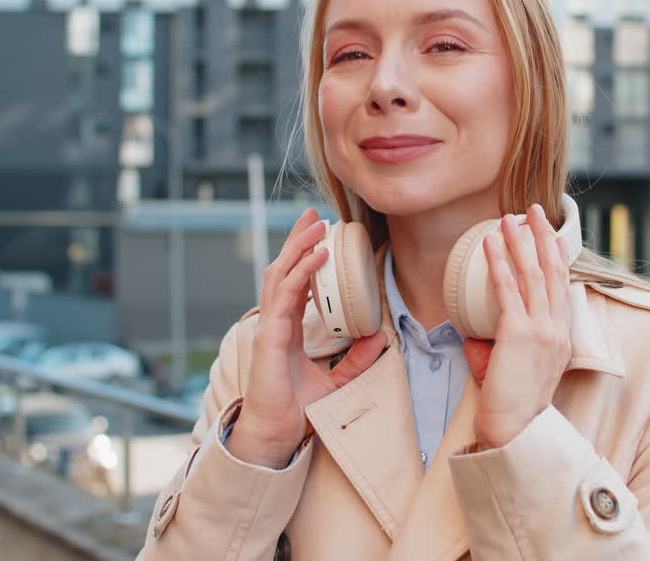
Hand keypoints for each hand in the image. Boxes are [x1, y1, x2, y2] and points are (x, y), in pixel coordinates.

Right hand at [227, 208, 387, 468]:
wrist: (276, 435)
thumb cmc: (296, 411)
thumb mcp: (336, 382)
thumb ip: (356, 361)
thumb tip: (379, 339)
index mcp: (286, 329)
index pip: (292, 283)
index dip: (303, 257)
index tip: (318, 235)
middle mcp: (275, 322)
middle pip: (283, 270)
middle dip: (297, 240)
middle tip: (313, 215)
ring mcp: (269, 327)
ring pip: (280, 275)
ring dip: (297, 247)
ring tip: (315, 225)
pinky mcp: (269, 337)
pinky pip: (285, 296)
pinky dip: (301, 273)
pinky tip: (316, 256)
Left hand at [462, 204, 571, 449]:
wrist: (515, 428)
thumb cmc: (511, 404)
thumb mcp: (511, 371)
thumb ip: (495, 350)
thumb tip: (473, 340)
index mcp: (560, 337)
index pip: (562, 288)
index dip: (558, 258)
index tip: (554, 235)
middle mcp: (557, 329)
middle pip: (552, 272)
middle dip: (544, 237)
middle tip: (535, 211)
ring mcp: (542, 330)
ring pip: (534, 274)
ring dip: (522, 242)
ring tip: (510, 218)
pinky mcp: (520, 333)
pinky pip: (509, 289)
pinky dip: (500, 262)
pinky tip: (490, 243)